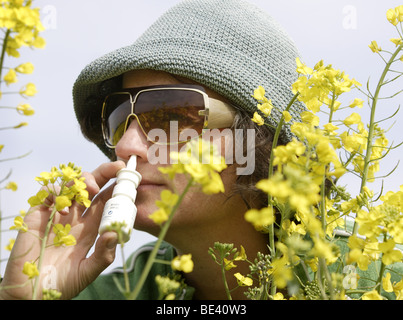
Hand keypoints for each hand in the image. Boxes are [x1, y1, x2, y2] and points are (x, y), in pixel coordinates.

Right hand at [0, 161, 125, 299]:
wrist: (30, 294)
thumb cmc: (61, 284)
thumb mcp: (88, 271)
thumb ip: (103, 255)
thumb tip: (114, 234)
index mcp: (90, 228)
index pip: (106, 202)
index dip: (116, 189)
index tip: (129, 178)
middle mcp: (76, 217)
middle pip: (91, 187)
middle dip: (104, 173)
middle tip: (116, 168)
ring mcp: (57, 214)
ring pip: (71, 185)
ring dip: (82, 180)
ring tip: (91, 189)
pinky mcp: (38, 215)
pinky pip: (47, 193)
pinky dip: (56, 192)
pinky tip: (62, 207)